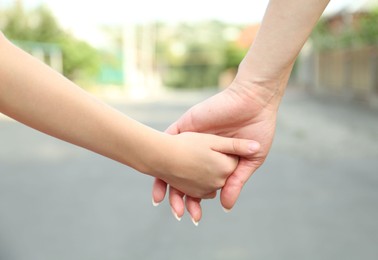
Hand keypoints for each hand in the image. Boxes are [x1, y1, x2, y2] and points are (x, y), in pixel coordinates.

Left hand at [152, 80, 279, 222]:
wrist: (254, 102)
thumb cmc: (258, 130)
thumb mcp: (250, 161)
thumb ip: (236, 182)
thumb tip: (225, 206)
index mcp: (216, 162)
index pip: (200, 185)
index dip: (195, 200)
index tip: (193, 215)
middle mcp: (200, 153)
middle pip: (183, 178)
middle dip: (179, 196)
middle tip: (178, 213)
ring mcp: (191, 139)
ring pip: (171, 162)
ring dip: (165, 180)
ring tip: (162, 199)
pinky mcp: (185, 125)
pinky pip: (166, 139)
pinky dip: (159, 153)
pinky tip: (154, 169)